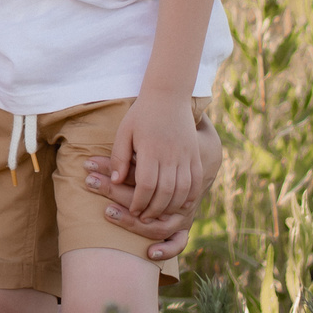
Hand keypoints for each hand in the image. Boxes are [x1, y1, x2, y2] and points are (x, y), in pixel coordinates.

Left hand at [105, 87, 210, 222]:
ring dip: (171, 206)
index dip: (140, 201)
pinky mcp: (195, 155)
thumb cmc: (142, 114)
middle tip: (145, 217)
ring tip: (160, 213)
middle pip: (166, 191)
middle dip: (154, 209)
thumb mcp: (124, 131)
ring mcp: (186, 155)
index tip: (133, 210)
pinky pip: (196, 182)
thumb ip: (119, 156)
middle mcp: (171, 154)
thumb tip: (116, 181)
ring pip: (183, 190)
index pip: (147, 184)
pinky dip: (189, 196)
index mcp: (151, 149)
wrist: (168, 95)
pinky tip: (180, 203)